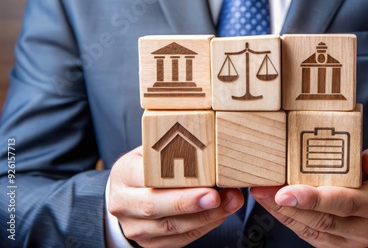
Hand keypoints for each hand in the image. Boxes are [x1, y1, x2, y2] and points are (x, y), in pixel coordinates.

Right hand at [108, 146, 243, 247]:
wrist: (126, 197)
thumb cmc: (143, 167)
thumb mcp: (150, 150)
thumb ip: (171, 148)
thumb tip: (207, 142)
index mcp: (124, 174)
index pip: (148, 178)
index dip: (177, 181)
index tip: (206, 181)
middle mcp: (124, 204)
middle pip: (155, 206)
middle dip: (191, 203)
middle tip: (218, 196)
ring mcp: (135, 227)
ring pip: (172, 227)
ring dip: (206, 216)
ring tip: (230, 202)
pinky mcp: (150, 243)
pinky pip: (181, 238)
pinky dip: (204, 226)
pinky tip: (220, 213)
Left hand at [251, 146, 367, 247]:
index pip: (345, 202)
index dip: (314, 199)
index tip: (287, 192)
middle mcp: (360, 228)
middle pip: (321, 220)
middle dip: (289, 206)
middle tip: (265, 190)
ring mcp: (343, 240)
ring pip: (308, 228)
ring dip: (280, 211)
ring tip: (261, 192)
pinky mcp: (327, 244)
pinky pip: (302, 231)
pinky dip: (282, 216)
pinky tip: (268, 201)